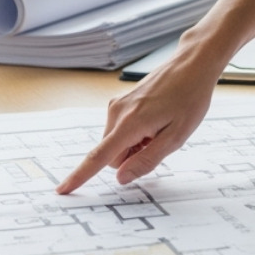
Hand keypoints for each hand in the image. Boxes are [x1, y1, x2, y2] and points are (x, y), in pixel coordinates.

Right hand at [55, 35, 221, 192]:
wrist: (192, 64)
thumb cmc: (189, 98)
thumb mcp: (177, 136)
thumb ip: (147, 159)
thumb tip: (121, 178)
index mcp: (130, 123)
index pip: (99, 157)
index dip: (80, 176)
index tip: (62, 190)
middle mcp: (117, 112)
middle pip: (111, 155)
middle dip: (131, 157)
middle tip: (159, 141)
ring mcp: (117, 105)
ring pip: (116, 143)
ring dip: (135, 145)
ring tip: (160, 127)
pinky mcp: (121, 101)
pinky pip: (120, 130)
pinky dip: (135, 133)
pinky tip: (156, 119)